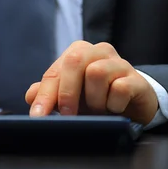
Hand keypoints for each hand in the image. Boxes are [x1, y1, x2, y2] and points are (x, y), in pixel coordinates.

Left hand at [25, 41, 158, 124]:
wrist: (135, 105)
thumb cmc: (98, 98)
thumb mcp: (72, 97)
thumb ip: (50, 94)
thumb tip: (30, 95)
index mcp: (79, 52)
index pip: (55, 71)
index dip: (45, 95)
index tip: (38, 116)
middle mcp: (98, 51)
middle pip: (74, 61)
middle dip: (67, 92)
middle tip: (68, 116)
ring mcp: (120, 63)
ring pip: (96, 73)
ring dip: (94, 100)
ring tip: (99, 110)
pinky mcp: (137, 79)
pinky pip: (120, 88)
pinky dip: (113, 104)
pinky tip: (115, 109)